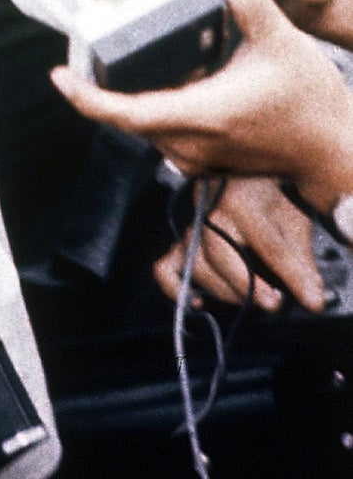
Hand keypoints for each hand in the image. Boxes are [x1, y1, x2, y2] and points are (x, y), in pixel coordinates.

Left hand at [52, 0, 352, 211]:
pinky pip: (165, 130)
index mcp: (203, 114)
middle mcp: (193, 143)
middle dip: (107, 84)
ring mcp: (199, 157)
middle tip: (93, 46)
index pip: (127, 113)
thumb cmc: (311, 100)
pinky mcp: (206, 159)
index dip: (86, 97)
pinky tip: (178, 74)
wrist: (337, 149)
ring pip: (147, 124)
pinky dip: (159, 103)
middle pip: (129, 115)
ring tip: (137, 54)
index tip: (58, 75)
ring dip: (136, 93)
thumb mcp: (282, 38)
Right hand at [155, 175, 324, 314]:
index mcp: (242, 198)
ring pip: (197, 265)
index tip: (312, 301)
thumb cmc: (269, 200)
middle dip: (248, 284)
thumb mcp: (293, 221)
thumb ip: (301, 260)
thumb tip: (312, 296)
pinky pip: (166, 269)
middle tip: (274, 302)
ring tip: (250, 299)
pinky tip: (199, 301)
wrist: (240, 177)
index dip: (292, 277)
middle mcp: (210, 210)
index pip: (269, 244)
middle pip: (221, 253)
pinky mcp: (181, 244)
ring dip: (225, 291)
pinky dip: (178, 289)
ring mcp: (192, 228)